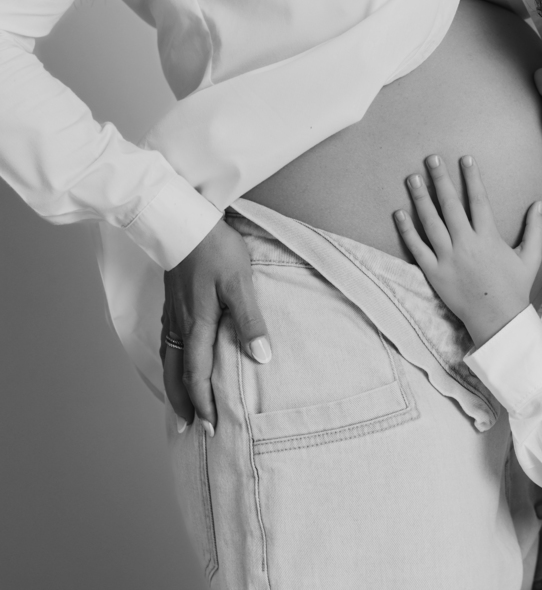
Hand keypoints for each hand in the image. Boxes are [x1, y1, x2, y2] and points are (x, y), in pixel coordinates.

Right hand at [161, 219, 271, 434]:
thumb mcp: (240, 283)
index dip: (204, 402)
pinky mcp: (171, 305)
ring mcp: (172, 315)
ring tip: (180, 410)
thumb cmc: (215, 250)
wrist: (184, 222)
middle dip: (185, 405)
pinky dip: (170, 367)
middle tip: (192, 431)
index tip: (211, 427)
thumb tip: (261, 357)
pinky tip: (176, 368)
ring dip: (174, 389)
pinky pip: (167, 346)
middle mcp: (179, 326)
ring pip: (168, 362)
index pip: (198, 374)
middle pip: (177, 375)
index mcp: (197, 325)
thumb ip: (250, 321)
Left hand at [394, 155, 541, 345]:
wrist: (497, 320)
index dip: (472, 177)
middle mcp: (466, 244)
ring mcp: (448, 259)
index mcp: (489, 238)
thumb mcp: (532, 258)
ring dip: (420, 198)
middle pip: (450, 205)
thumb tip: (539, 203)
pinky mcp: (434, 273)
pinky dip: (407, 230)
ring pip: (430, 222)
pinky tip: (399, 213)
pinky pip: (417, 248)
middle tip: (431, 158)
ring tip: (412, 178)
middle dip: (440, 179)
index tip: (465, 158)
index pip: (478, 200)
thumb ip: (536, 229)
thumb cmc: (515, 288)